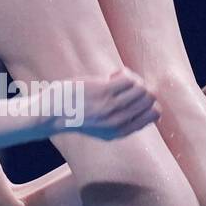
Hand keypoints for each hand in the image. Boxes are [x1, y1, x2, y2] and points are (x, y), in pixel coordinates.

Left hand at [46, 67, 160, 138]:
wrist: (51, 114)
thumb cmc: (75, 115)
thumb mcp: (101, 128)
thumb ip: (122, 121)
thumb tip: (145, 103)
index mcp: (120, 131)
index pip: (154, 115)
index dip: (149, 102)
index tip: (133, 97)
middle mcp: (119, 121)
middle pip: (150, 98)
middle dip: (141, 87)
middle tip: (123, 86)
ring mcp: (111, 107)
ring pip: (141, 87)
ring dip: (132, 79)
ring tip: (116, 80)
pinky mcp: (103, 92)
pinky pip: (128, 78)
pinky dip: (124, 73)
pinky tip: (111, 76)